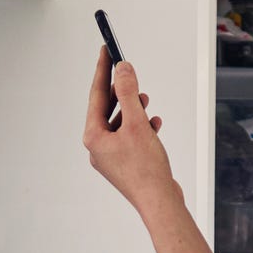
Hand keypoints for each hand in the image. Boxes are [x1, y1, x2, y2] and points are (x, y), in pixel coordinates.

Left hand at [82, 49, 173, 212]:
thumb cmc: (146, 170)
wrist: (159, 201)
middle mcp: (98, 147)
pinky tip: (154, 123)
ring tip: (144, 99)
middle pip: (107, 109)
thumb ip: (129, 94)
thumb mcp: (137, 124)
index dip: (103, 70)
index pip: (97, 95)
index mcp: (93, 136)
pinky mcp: (125, 163)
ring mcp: (111, 157)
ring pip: (119, 123)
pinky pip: (129, 137)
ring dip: (132, 108)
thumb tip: (122, 70)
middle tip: (127, 70)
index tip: (106, 51)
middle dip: (120, 90)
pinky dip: (141, 127)